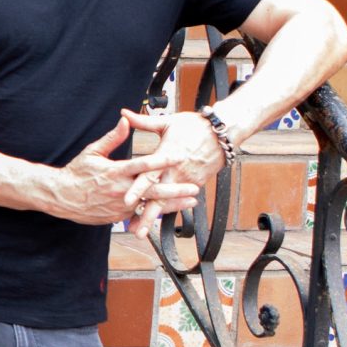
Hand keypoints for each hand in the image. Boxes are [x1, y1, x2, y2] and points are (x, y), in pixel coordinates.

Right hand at [46, 114, 201, 232]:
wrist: (61, 198)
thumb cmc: (76, 173)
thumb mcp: (92, 152)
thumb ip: (113, 138)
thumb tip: (126, 120)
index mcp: (115, 171)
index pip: (143, 165)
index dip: (162, 160)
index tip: (178, 156)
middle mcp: (120, 190)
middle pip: (152, 189)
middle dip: (175, 189)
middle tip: (193, 187)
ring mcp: (119, 206)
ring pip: (150, 205)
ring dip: (172, 204)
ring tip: (190, 201)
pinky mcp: (117, 217)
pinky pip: (139, 214)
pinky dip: (155, 212)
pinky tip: (171, 210)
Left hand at [118, 109, 227, 242]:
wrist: (223, 132)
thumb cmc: (194, 125)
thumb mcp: (167, 122)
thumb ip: (142, 122)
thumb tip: (123, 114)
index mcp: (166, 155)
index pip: (149, 175)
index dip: (137, 189)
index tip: (126, 202)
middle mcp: (175, 171)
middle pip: (158, 197)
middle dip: (146, 215)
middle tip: (135, 231)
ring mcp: (186, 180)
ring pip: (168, 202)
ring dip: (155, 218)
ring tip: (142, 232)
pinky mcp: (195, 184)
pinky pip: (179, 199)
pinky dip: (168, 210)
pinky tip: (157, 222)